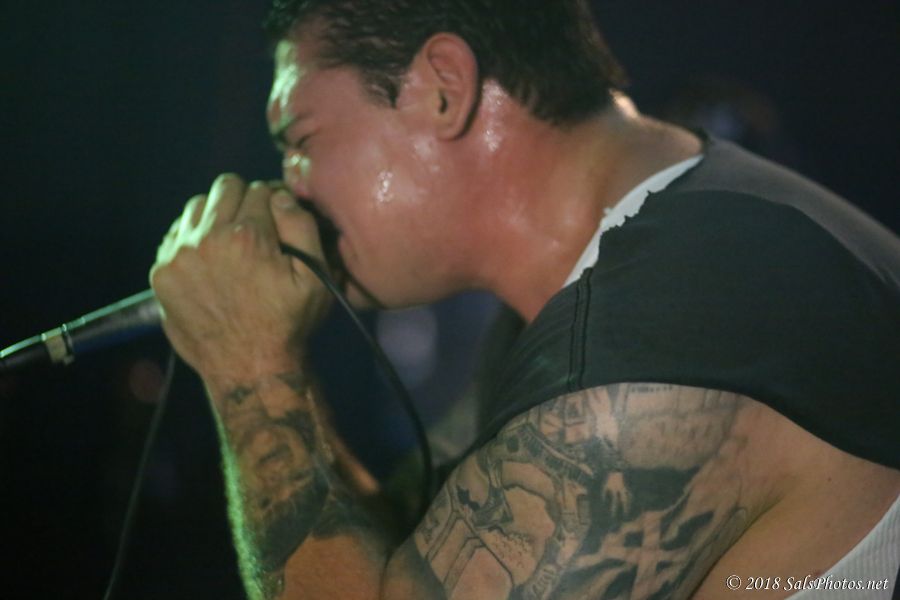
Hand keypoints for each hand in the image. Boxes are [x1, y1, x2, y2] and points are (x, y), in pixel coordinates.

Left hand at [150, 174, 330, 381]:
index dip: (274, 202)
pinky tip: (210, 258)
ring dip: (216, 214)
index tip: (278, 219)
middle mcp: (207, 239)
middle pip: (225, 187)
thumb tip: (279, 196)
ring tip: (231, 242)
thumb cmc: (288, 325)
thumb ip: (302, 226)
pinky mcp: (162, 273)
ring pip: (197, 205)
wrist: (249, 368)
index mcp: (247, 236)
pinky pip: (175, 234)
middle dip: (244, 200)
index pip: (260, 190)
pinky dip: (193, 237)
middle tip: (256, 226)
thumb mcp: (315, 278)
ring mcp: (179, 256)